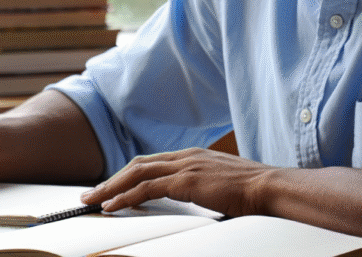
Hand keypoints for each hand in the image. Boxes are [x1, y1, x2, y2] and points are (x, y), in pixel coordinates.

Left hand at [79, 147, 273, 216]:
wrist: (269, 188)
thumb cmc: (252, 192)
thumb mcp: (221, 184)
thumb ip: (204, 186)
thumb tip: (196, 198)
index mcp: (193, 156)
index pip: (151, 162)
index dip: (128, 174)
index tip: (112, 187)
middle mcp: (185, 156)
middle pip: (137, 165)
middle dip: (112, 179)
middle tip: (91, 193)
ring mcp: (184, 166)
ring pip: (136, 174)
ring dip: (111, 187)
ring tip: (93, 200)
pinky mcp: (185, 181)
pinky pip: (146, 189)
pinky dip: (126, 197)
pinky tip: (113, 205)